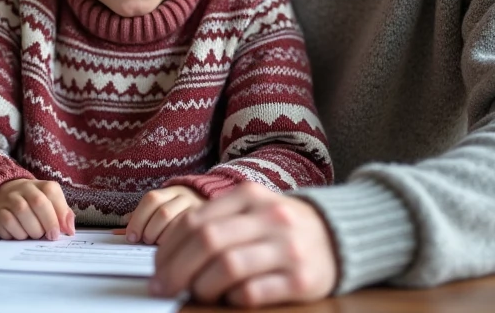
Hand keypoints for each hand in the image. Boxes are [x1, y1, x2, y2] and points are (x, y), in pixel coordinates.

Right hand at [0, 179, 74, 240]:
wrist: (1, 197)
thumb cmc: (32, 204)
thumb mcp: (49, 204)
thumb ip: (62, 214)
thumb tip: (70, 229)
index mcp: (41, 185)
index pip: (52, 191)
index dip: (60, 212)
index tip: (65, 230)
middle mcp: (24, 188)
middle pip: (38, 202)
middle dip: (49, 222)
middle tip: (52, 236)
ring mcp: (9, 199)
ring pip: (22, 212)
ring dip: (33, 230)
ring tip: (35, 234)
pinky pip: (8, 223)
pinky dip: (18, 233)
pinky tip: (21, 235)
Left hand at [122, 186, 205, 244]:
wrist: (220, 208)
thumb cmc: (182, 211)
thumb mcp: (163, 206)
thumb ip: (143, 214)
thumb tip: (121, 226)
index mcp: (171, 190)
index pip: (151, 199)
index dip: (138, 219)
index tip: (131, 236)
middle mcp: (186, 197)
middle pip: (163, 213)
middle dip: (150, 231)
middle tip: (145, 240)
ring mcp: (199, 210)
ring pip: (177, 225)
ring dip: (162, 239)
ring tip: (157, 244)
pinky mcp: (208, 224)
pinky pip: (189, 236)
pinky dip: (176, 244)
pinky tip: (172, 248)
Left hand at [152, 183, 337, 306]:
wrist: (338, 237)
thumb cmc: (281, 228)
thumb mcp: (251, 211)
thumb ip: (215, 224)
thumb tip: (168, 256)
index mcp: (250, 196)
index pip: (195, 220)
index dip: (168, 248)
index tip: (156, 270)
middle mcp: (270, 217)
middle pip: (207, 242)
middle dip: (177, 270)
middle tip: (164, 288)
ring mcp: (288, 248)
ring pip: (228, 267)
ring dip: (203, 286)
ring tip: (197, 294)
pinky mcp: (302, 279)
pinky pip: (254, 292)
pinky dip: (233, 299)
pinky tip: (230, 298)